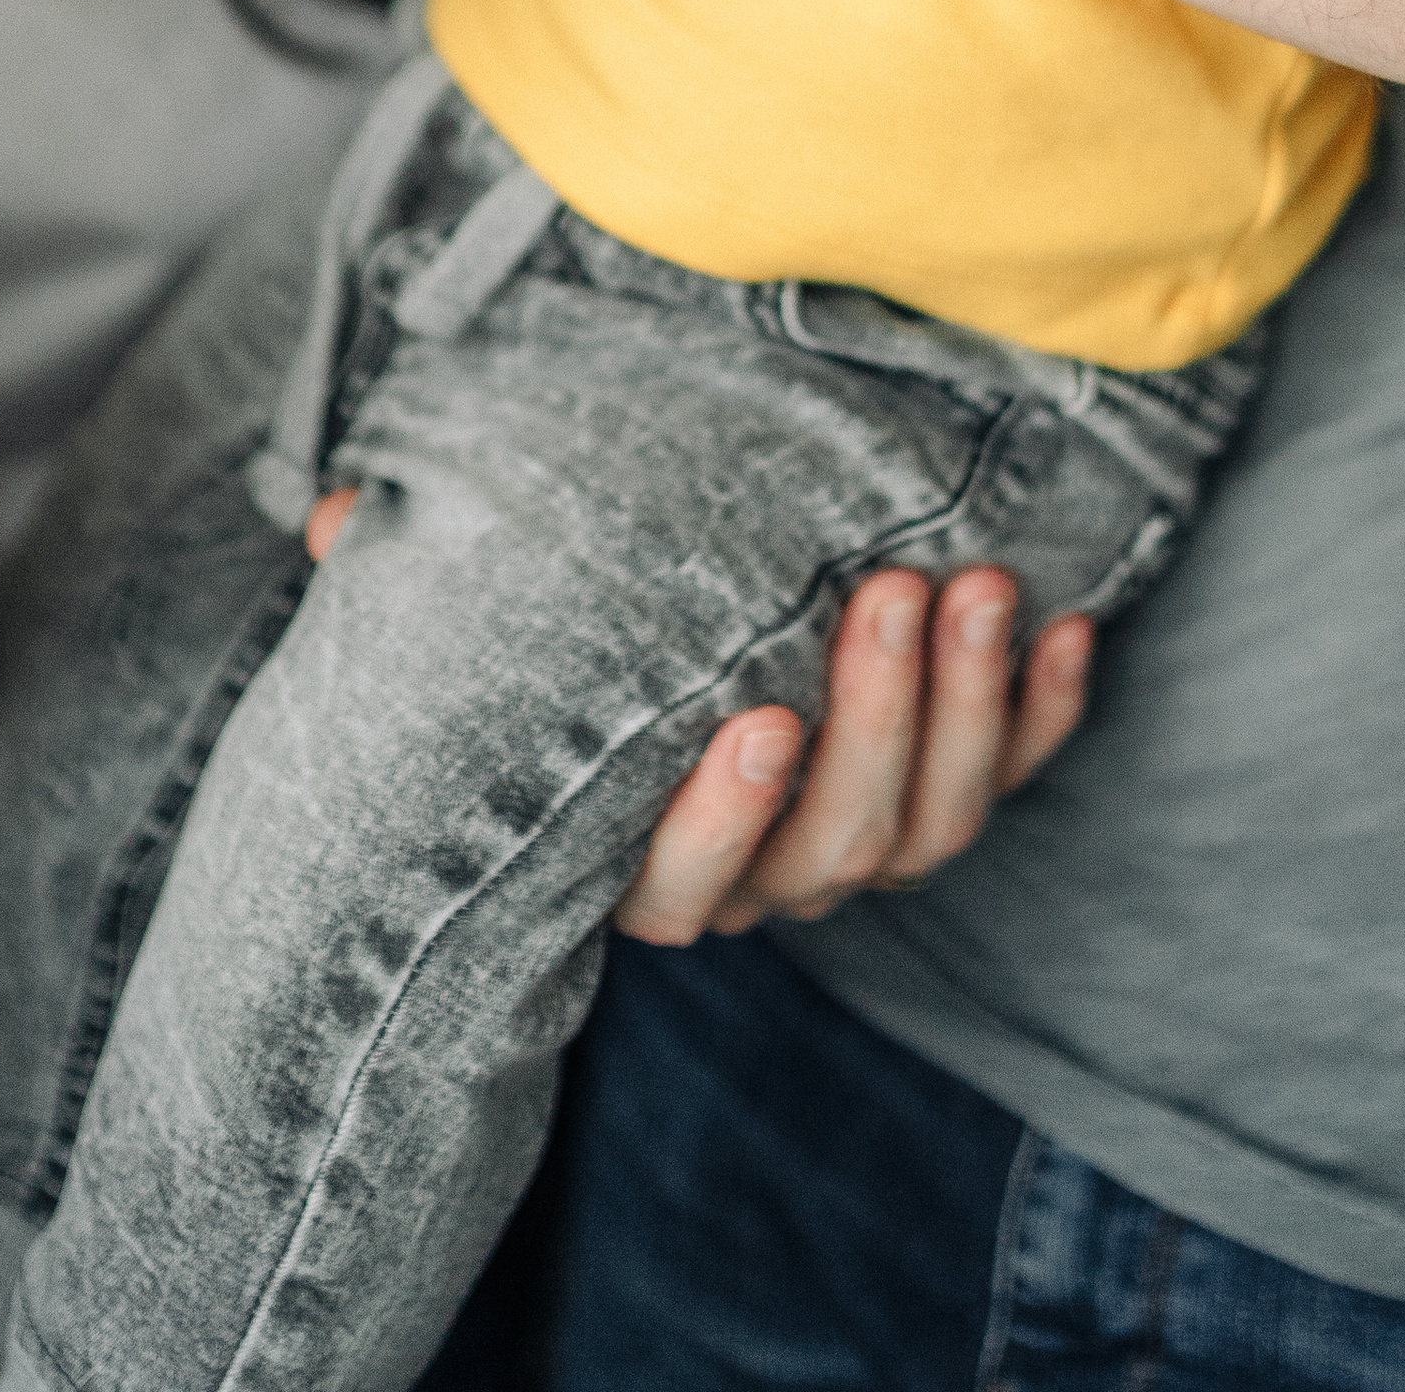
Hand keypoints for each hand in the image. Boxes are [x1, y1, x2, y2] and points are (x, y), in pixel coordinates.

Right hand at [308, 489, 1086, 932]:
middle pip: (834, 848)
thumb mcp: (480, 627)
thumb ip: (406, 582)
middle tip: (889, 591)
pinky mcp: (941, 794)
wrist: (679, 663)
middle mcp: (756, 881)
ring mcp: (854, 844)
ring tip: (977, 586)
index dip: (727, 819)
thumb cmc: (566, 645)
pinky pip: (1008, 779)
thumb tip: (338, 520)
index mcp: (637, 861)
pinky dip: (1042, 714)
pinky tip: (1066, 627)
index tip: (759, 717)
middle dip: (876, 722)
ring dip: (964, 708)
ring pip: (929, 825)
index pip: (681, 884)